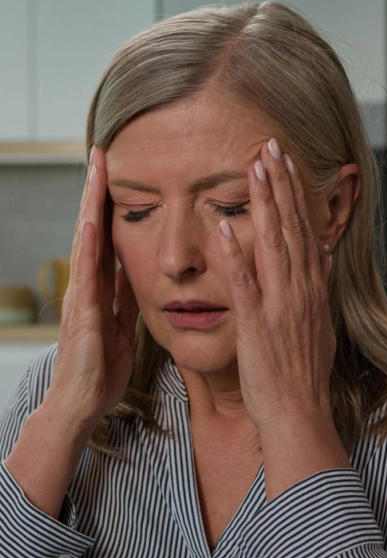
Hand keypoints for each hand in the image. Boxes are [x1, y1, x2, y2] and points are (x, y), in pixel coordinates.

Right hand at [45, 147, 139, 426]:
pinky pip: (87, 277)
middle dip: (96, 192)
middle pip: (92, 229)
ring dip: (91, 206)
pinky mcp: (85, 316)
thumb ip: (125, 297)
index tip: (114, 173)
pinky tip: (94, 222)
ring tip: (95, 171)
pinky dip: (90, 248)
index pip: (104, 236)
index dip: (109, 204)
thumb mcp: (122, 325)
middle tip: (102, 153)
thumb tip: (135, 271)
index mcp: (98, 288)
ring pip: (86, 243)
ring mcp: (81, 298)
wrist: (80, 404)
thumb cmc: (99, 367)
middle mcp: (85, 286)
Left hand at [217, 138, 335, 433]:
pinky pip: (245, 283)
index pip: (305, 230)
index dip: (296, 195)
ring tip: (255, 168)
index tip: (288, 165)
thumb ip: (318, 290)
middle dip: (281, 185)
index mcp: (312, 289)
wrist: (297, 412)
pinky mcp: (257, 323)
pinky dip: (235, 255)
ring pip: (273, 244)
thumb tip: (324, 260)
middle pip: (291, 227)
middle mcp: (300, 290)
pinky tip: (224, 227)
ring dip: (263, 204)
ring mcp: (280, 305)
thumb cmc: (301, 372)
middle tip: (271, 147)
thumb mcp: (318, 325)